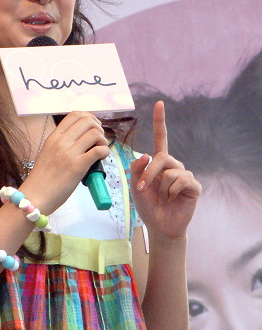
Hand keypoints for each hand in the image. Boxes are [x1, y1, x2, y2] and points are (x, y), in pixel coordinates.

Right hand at [22, 111, 109, 214]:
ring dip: (102, 140)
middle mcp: (61, 141)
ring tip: (100, 150)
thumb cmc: (42, 178)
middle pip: (87, 121)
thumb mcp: (47, 153)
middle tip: (98, 140)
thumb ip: (61, 144)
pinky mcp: (78, 166)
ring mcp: (70, 153)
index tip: (93, 126)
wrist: (36, 196)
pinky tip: (101, 158)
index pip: (74, 115)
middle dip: (98, 128)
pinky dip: (105, 151)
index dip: (89, 117)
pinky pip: (99, 150)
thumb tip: (79, 141)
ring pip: (95, 133)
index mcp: (54, 137)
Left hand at [130, 101, 200, 241]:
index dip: (160, 121)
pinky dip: (172, 191)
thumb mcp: (135, 186)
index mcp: (159, 162)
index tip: (159, 104)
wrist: (159, 226)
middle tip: (143, 188)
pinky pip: (181, 180)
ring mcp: (184, 174)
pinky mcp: (193, 185)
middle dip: (149, 173)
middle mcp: (173, 165)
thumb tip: (147, 155)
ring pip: (170, 171)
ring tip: (162, 197)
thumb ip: (137, 169)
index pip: (161, 138)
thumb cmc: (148, 205)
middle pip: (161, 157)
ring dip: (160, 186)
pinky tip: (172, 199)